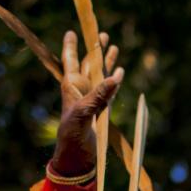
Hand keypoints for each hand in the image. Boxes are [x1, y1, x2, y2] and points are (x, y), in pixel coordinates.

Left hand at [51, 30, 124, 177]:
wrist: (78, 158)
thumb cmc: (73, 137)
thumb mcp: (83, 114)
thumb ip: (98, 95)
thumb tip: (116, 76)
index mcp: (71, 87)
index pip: (71, 61)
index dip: (71, 47)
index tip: (70, 32)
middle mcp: (81, 90)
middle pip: (89, 63)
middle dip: (94, 48)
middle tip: (99, 33)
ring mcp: (92, 99)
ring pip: (101, 75)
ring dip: (106, 61)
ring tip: (112, 46)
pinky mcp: (102, 109)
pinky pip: (109, 90)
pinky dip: (115, 80)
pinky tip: (120, 71)